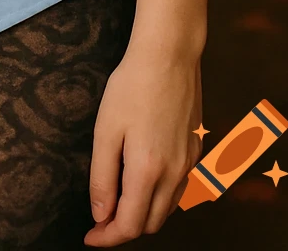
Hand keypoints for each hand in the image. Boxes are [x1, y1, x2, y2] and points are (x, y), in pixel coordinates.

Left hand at [84, 44, 202, 243]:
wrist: (170, 55)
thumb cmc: (132, 87)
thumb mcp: (106, 130)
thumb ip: (102, 177)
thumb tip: (100, 214)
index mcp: (148, 172)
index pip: (129, 226)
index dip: (107, 238)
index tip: (90, 237)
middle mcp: (175, 175)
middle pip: (150, 224)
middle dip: (124, 228)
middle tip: (100, 217)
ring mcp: (190, 164)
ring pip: (166, 209)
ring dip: (143, 214)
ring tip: (118, 199)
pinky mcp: (197, 150)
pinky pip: (178, 189)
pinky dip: (159, 196)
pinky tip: (143, 178)